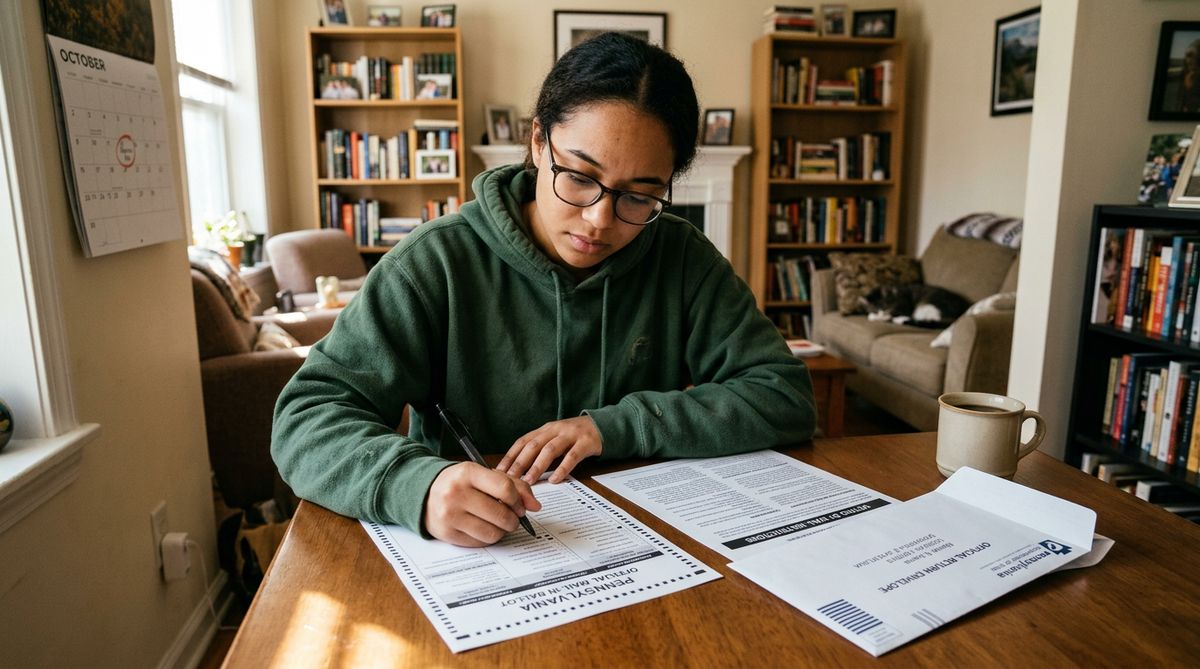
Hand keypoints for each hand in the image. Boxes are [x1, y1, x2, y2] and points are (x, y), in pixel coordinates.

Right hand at [423, 462, 540, 546]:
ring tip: (499, 524)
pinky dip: (488, 539)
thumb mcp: (483, 475)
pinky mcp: (447, 533)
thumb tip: (535, 506)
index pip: (505, 489)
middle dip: (513, 520)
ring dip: (502, 531)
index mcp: (468, 472)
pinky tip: (484, 529)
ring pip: (492, 532)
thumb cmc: (460, 483)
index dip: (519, 501)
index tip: (520, 506)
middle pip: (501, 514)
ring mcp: (450, 514)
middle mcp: (456, 493)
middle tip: (512, 518)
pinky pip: (480, 543)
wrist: (424, 493)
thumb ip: (514, 485)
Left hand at [497, 416, 602, 483]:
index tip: (499, 470)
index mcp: (545, 429)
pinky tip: (555, 479)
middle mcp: (555, 430)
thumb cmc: (574, 436)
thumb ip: (540, 450)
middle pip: (533, 445)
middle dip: (520, 462)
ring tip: (529, 481)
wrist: (602, 425)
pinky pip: (572, 457)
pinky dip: (562, 468)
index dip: (510, 455)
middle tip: (509, 478)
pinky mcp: (585, 443)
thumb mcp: (555, 438)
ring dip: (538, 466)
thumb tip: (520, 471)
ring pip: (550, 450)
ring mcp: (571, 435)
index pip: (523, 441)